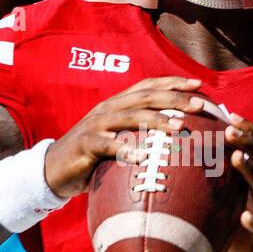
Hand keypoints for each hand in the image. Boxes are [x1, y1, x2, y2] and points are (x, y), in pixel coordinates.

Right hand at [44, 76, 205, 197]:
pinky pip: (106, 146)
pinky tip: (141, 158)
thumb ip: (139, 134)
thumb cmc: (92, 155)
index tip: (198, 85)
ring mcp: (95, 125)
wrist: (53, 168)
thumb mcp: (117, 139)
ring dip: (155, 120)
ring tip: (178, 128)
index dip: (173, 83)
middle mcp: (108, 109)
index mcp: (117, 104)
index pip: (148, 86)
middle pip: (144, 98)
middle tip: (199, 105)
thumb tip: (175, 137)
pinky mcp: (85, 145)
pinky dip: (124, 150)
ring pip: (129, 117)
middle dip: (174, 99)